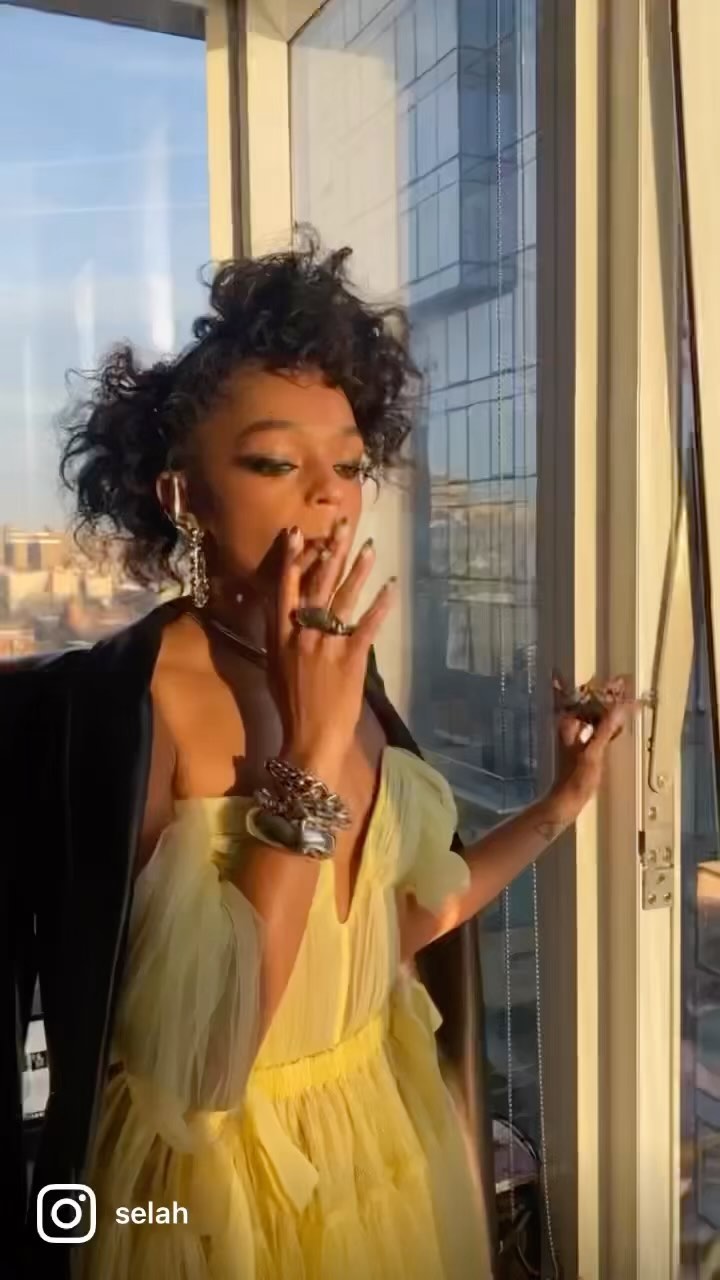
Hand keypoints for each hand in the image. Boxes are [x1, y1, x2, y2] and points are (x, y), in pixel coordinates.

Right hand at [265, 522, 395, 788]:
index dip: (291, 560)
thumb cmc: (291, 706)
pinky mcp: (352, 657)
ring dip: (358, 570)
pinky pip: (368, 624)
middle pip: (318, 585)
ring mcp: (328, 644)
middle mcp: (302, 634)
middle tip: (342, 525)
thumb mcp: (275, 667)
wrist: (310, 737)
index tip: (298, 533)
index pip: (284, 589)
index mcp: (280, 636)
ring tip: (370, 547)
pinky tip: (391, 587)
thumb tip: (288, 614)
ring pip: (344, 598)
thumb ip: (281, 638)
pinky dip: (381, 605)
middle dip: (331, 552)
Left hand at [548, 675, 630, 822]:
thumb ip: (605, 729)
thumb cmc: (577, 777)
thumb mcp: (593, 752)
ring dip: (606, 708)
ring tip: (625, 701)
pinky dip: (606, 724)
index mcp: (568, 725)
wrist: (567, 800)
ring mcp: (576, 737)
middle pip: (587, 704)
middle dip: (604, 694)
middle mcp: (570, 727)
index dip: (597, 687)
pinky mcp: (583, 748)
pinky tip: (617, 725)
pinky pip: (596, 729)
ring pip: (592, 716)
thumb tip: (620, 707)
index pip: (582, 697)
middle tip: (624, 685)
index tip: (616, 680)